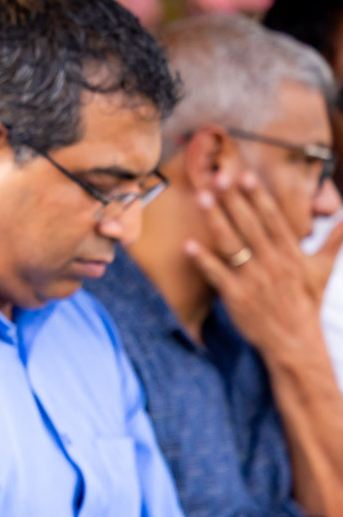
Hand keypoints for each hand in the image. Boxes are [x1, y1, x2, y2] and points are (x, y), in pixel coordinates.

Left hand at [183, 169, 340, 362]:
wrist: (294, 340)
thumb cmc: (305, 302)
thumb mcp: (322, 269)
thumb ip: (334, 241)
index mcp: (291, 253)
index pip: (273, 219)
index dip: (259, 197)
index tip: (246, 176)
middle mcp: (273, 263)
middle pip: (250, 225)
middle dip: (234, 200)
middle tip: (218, 177)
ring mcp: (254, 279)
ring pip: (233, 244)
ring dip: (216, 221)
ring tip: (203, 199)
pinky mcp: (237, 297)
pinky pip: (217, 275)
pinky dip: (203, 260)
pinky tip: (188, 245)